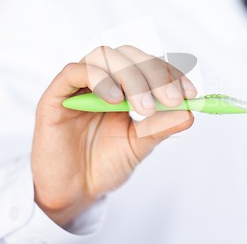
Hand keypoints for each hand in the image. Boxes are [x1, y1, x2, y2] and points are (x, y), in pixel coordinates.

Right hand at [32, 45, 196, 226]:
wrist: (74, 191)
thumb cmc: (104, 164)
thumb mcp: (140, 144)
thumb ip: (162, 126)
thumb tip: (190, 112)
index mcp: (124, 87)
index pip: (149, 64)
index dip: (170, 74)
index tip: (190, 93)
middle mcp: (102, 80)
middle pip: (129, 54)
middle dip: (155, 74)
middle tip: (171, 100)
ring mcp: (78, 86)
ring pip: (104, 55)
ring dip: (130, 76)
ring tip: (143, 107)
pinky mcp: (56, 96)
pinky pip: (74, 72)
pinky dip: (99, 79)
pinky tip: (113, 100)